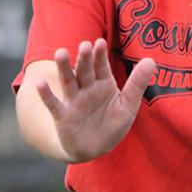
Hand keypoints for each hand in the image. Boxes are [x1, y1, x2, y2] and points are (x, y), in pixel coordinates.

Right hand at [33, 39, 154, 161]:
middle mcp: (87, 89)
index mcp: (103, 83)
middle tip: (85, 45)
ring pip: (68, 82)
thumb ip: (137, 83)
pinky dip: (46, 95)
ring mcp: (74, 101)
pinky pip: (54, 104)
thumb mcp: (128, 105)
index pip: (101, 66)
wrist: (95, 149)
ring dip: (64, 68)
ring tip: (60, 53)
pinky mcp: (63, 116)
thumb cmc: (111, 125)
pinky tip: (40, 83)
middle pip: (85, 71)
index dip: (100, 55)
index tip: (100, 42)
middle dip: (84, 59)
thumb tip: (151, 60)